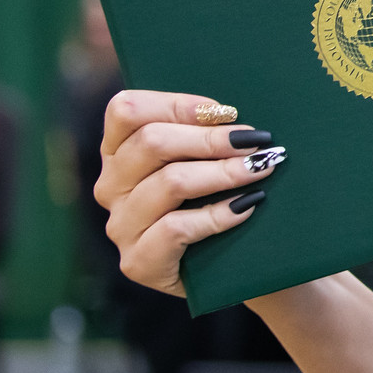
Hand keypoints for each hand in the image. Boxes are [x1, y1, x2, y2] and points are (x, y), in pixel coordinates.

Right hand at [95, 91, 283, 295]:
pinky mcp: (139, 262)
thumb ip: (205, 134)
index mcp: (118, 153)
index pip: (126, 111)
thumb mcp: (203, 161)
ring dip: (224, 172)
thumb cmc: (218, 200)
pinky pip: (176, 228)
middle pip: (152, 142)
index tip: (226, 112)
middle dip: (211, 138)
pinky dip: (219, 214)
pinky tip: (248, 206)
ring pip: (170, 182)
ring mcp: (122, 226)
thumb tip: (235, 115)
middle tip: (256, 141)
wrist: (229, 267)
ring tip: (261, 168)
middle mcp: (111, 187)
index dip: (176, 104)